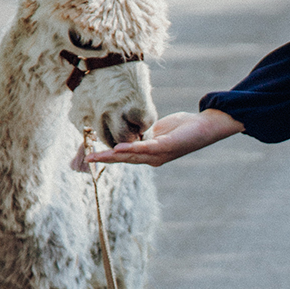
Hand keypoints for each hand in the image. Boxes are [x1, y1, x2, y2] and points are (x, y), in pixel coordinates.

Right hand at [82, 108, 242, 167]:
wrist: (204, 128)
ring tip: (96, 156)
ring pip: (132, 156)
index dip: (105, 156)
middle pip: (123, 159)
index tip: (88, 155)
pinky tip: (119, 149)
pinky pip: (146, 148)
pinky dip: (132, 149)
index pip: (122, 156)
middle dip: (103, 160)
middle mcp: (152, 158)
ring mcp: (159, 154)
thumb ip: (143, 133)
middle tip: (85, 160)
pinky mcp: (167, 146)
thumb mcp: (158, 130)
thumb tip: (129, 131)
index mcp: (148, 154)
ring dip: (113, 157)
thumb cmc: (182, 128)